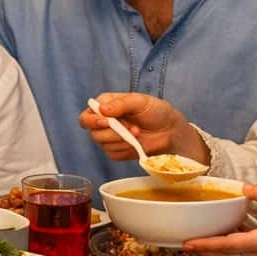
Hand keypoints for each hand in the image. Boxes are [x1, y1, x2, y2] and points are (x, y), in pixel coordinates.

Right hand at [78, 92, 205, 163]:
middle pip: (93, 133)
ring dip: (122, 140)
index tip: (107, 122)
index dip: (93, 121)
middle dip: (112, 132)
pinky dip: (125, 149)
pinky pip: (113, 154)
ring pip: (103, 145)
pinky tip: (136, 143)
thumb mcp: (140, 101)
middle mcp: (104, 122)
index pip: (86, 116)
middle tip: (131, 128)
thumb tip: (103, 109)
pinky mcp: (116, 151)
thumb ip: (121, 104)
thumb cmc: (155, 111)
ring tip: (137, 132)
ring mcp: (109, 138)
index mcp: (105, 106)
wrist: (169, 130)